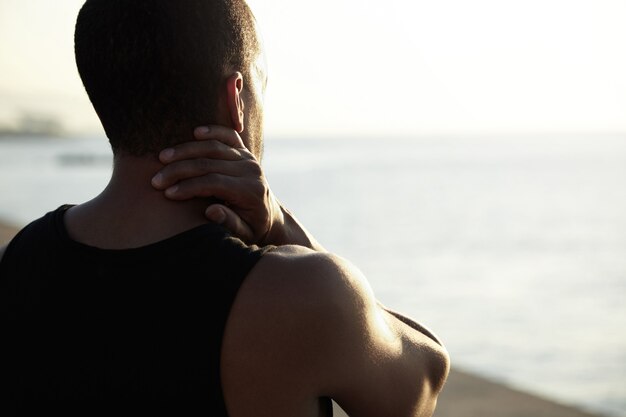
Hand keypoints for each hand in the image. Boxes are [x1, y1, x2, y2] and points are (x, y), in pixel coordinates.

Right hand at [151, 125, 282, 243]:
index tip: (167, 193)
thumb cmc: (252, 228)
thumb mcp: (244, 234)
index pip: (214, 183)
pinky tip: (195, 132)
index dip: (189, 187)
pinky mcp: (245, 151)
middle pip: (209, 163)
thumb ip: (230, 223)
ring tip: (162, 157)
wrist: (269, 215)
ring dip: (185, 150)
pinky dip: (212, 131)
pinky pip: (228, 135)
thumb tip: (211, 212)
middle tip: (156, 179)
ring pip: (214, 147)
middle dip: (179, 170)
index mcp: (251, 191)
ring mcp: (248, 158)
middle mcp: (251, 171)